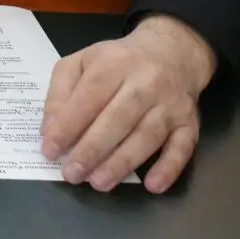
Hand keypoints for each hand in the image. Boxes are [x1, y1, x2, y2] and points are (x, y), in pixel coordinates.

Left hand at [41, 14, 214, 193]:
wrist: (172, 52)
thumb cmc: (117, 62)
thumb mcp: (80, 63)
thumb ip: (60, 93)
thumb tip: (49, 130)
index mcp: (112, 64)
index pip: (88, 98)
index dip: (68, 126)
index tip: (50, 150)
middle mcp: (145, 82)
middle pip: (118, 119)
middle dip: (92, 150)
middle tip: (72, 174)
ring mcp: (170, 104)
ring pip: (147, 136)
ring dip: (122, 163)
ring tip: (99, 183)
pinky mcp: (190, 122)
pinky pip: (184, 147)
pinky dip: (169, 168)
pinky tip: (153, 186)